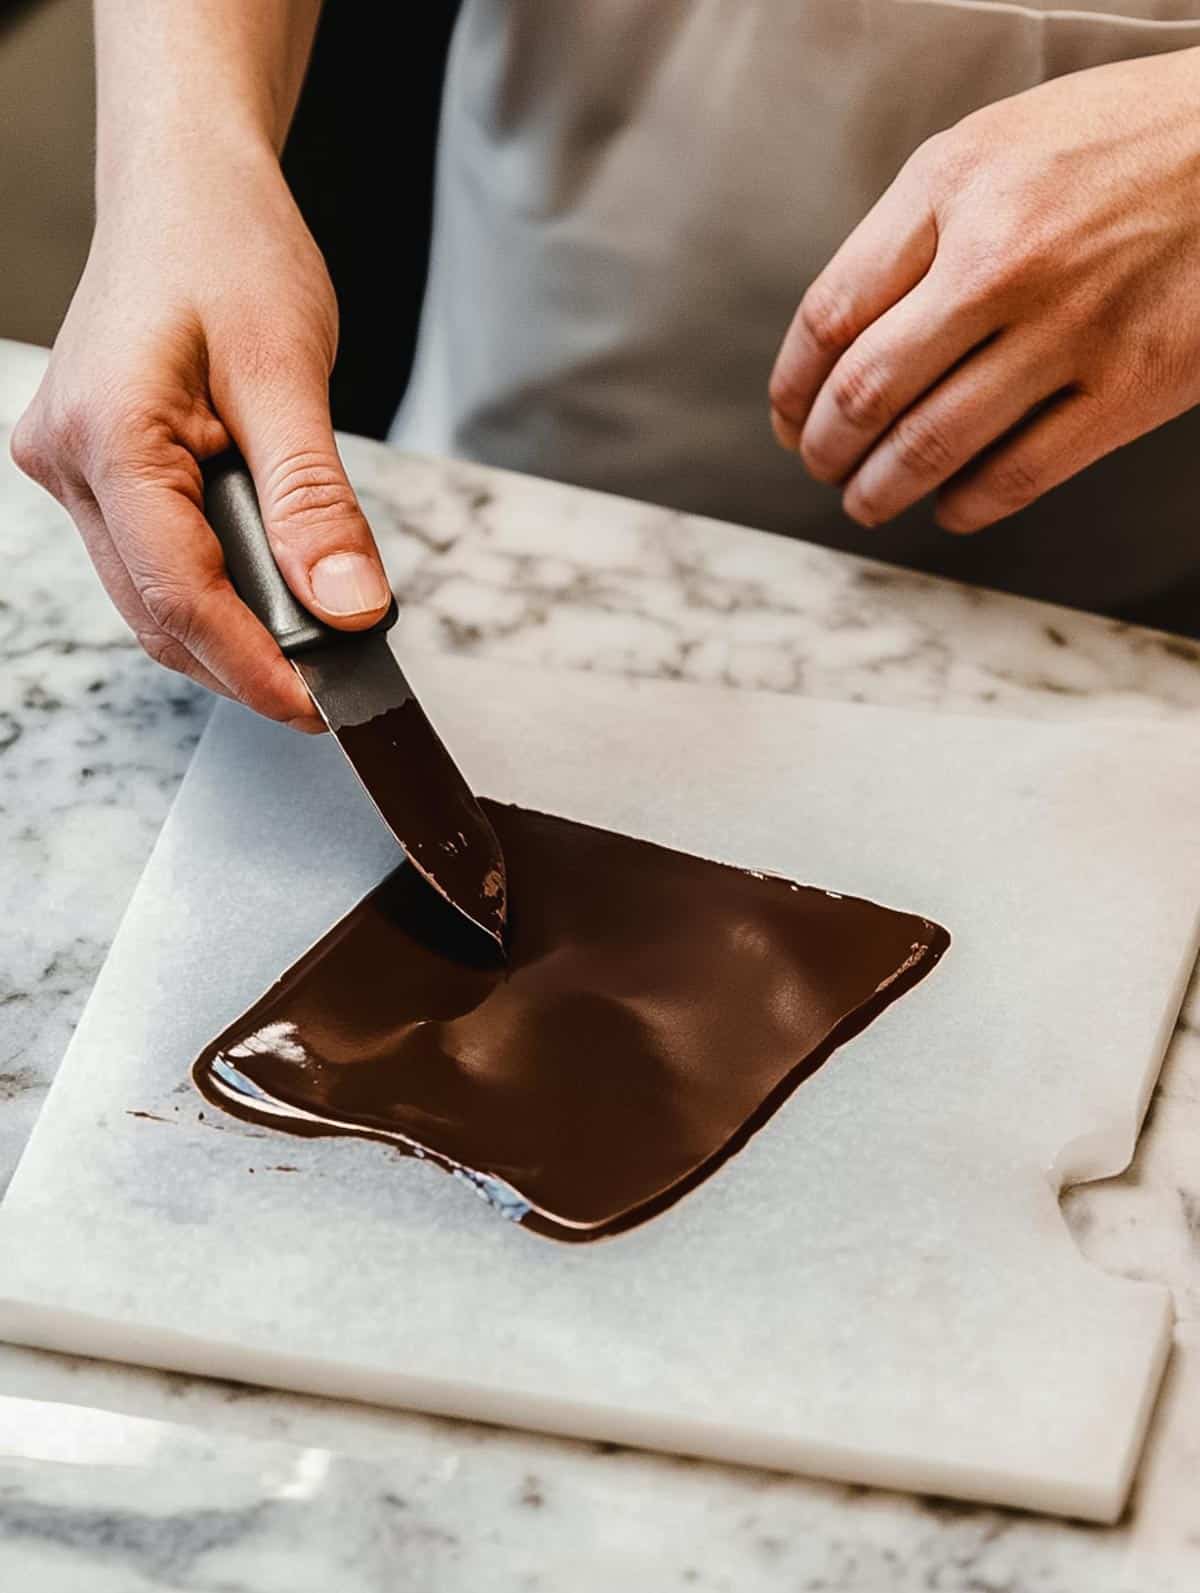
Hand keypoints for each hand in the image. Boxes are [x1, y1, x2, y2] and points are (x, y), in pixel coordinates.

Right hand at [10, 136, 389, 729]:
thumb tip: (349, 607)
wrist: (187, 191)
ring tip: (314, 642)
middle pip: (158, 613)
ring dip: (232, 632)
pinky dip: (215, 591)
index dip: (256, 666)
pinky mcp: (95, 473)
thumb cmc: (230, 250)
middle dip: (247, 661)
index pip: (180, 594)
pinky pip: (152, 562)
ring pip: (151, 599)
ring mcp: (71, 471)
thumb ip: (316, 502)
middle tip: (334, 685)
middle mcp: (66, 463)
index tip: (322, 709)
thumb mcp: (290, 373)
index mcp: (107, 434)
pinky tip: (270, 590)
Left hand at [769, 47, 1199, 533]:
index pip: (831, 316)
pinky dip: (965, 507)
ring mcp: (1071, 329)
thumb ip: (911, 232)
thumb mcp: (993, 147)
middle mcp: (1003, 260)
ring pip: (931, 447)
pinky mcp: (1131, 387)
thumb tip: (838, 340)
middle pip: (867, 392)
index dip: (791, 387)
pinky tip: (950, 504)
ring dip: (879, 491)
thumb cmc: (1116, 143)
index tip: (787, 417)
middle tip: (821, 466)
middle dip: (825, 449)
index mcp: (954, 188)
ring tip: (865, 500)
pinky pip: (1018, 476)